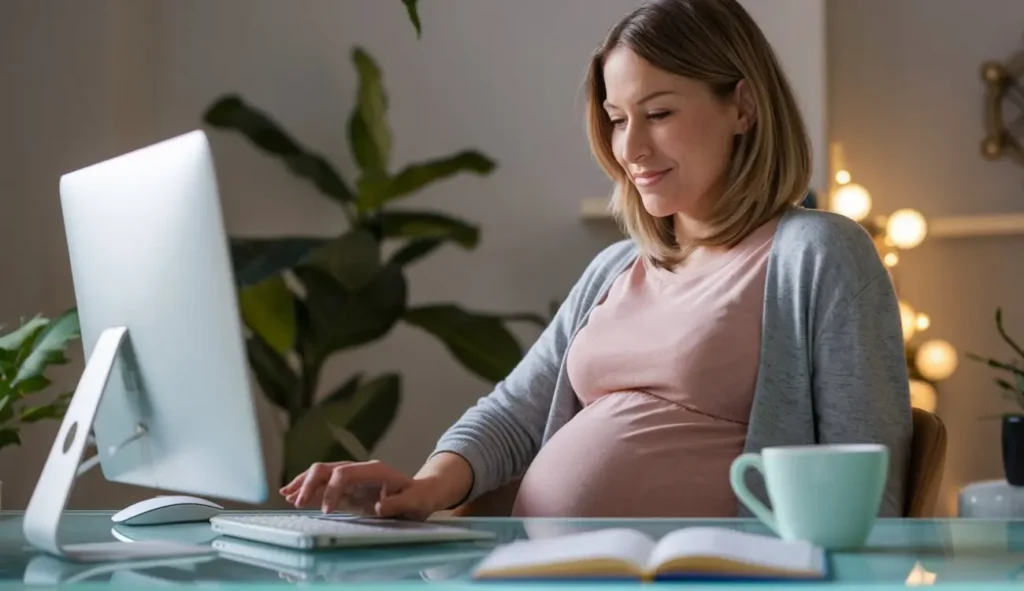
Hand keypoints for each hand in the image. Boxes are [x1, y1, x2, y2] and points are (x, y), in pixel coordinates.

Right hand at [279, 460, 441, 519]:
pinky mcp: (348, 487)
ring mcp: (353, 477)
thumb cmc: (419, 499)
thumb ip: (399, 504)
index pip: (345, 473)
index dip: (331, 490)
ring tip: (287, 495)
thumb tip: (380, 507)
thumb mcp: (416, 502)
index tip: (325, 511)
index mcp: (375, 470)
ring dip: (304, 483)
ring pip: (322, 473)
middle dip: (310, 482)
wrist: (421, 494)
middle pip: (328, 468)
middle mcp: (360, 470)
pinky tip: (292, 494)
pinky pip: (323, 484)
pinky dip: (308, 488)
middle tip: (297, 502)